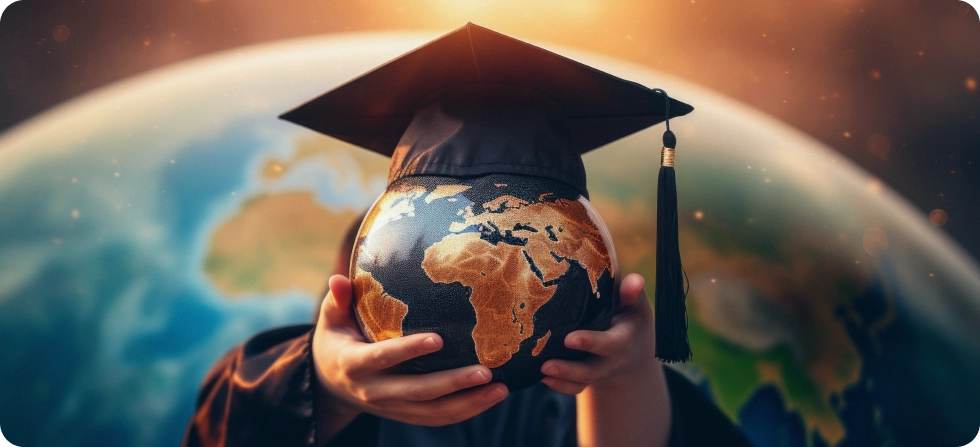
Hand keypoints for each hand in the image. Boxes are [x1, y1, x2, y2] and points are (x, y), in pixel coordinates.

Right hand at [312, 275, 508, 437]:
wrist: (330, 386)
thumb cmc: (337, 341)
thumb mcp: (330, 321)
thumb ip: (337, 301)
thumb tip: (338, 278)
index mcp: (354, 364)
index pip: (383, 358)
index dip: (409, 350)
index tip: (439, 339)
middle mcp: (373, 391)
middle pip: (417, 392)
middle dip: (452, 384)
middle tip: (485, 371)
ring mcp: (391, 408)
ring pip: (432, 412)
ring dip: (469, 403)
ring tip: (500, 388)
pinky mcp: (405, 415)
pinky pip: (437, 418)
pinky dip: (465, 410)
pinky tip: (490, 397)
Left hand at [540, 273, 657, 393]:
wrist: (634, 353)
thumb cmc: (630, 319)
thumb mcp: (636, 306)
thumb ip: (632, 292)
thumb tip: (634, 280)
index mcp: (623, 340)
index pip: (609, 344)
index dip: (591, 343)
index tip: (569, 339)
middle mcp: (610, 361)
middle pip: (591, 370)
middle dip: (570, 370)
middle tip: (546, 364)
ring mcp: (597, 372)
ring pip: (580, 381)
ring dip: (560, 378)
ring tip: (540, 370)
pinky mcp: (585, 378)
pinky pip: (573, 387)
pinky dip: (558, 386)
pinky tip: (539, 378)